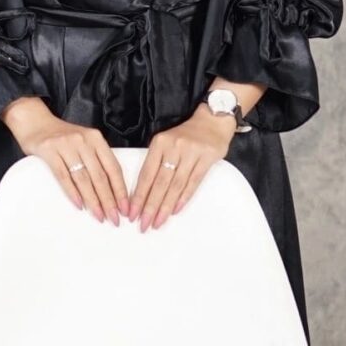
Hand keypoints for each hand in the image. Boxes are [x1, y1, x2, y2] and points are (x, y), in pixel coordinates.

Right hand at [2, 97, 128, 223]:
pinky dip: (72, 192)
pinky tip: (79, 205)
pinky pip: (63, 176)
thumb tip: (110, 189)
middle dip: (109, 200)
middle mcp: (83, 140)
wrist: (33, 120)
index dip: (120, 190)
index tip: (125, 207)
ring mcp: (66, 145)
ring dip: (93, 200)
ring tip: (99, 215)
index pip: (113, 167)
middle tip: (114, 218)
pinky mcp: (49, 151)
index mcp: (96, 138)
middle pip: (100, 176)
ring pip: (83, 178)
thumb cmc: (60, 135)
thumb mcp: (83, 140)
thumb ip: (96, 158)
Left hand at [126, 107, 234, 231]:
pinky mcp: (207, 158)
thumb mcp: (166, 142)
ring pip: (175, 185)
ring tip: (158, 222)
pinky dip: (184, 198)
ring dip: (165, 207)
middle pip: (159, 182)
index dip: (138, 196)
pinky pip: (193, 182)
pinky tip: (175, 210)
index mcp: (159, 143)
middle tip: (143, 224)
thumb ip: (156, 163)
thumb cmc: (186, 135)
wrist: (213, 121)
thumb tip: (143, 193)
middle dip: (150, 206)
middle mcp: (174, 147)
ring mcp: (191, 152)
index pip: (146, 174)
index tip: (132, 212)